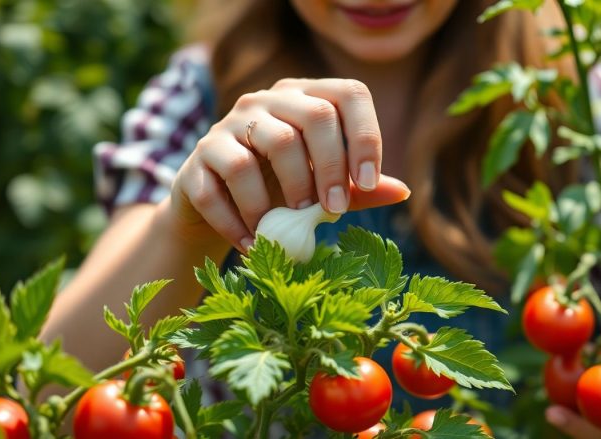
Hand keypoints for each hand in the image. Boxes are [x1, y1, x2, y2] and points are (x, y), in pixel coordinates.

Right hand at [168, 78, 409, 251]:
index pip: (348, 94)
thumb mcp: (321, 188)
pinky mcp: (197, 158)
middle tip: (332, 212)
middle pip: (312, 116)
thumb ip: (357, 188)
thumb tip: (403, 191)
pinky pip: (220, 185)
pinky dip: (240, 221)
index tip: (369, 183)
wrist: (214, 210)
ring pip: (268, 143)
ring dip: (284, 195)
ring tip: (287, 228)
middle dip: (330, 169)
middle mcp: (266, 101)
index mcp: (304, 99)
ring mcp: (228, 125)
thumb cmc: (279, 193)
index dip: (366, 136)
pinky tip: (254, 244)